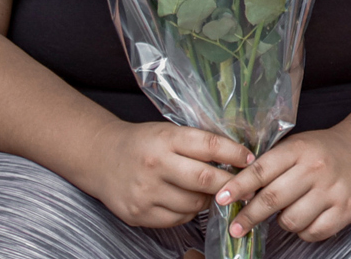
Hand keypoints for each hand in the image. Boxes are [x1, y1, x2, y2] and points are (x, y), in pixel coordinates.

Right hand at [81, 121, 253, 227]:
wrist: (100, 157)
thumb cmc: (142, 143)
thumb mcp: (168, 132)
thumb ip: (198, 144)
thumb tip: (239, 157)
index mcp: (166, 139)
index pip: (210, 145)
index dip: (235, 154)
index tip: (250, 159)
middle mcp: (155, 165)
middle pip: (205, 179)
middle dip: (230, 183)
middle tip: (246, 186)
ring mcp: (145, 192)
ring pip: (194, 203)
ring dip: (210, 199)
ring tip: (214, 192)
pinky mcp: (139, 214)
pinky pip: (178, 218)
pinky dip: (190, 211)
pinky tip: (189, 201)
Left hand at [215, 128, 350, 241]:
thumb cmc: (323, 151)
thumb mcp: (297, 147)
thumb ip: (271, 165)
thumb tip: (235, 191)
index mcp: (300, 149)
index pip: (262, 170)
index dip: (238, 187)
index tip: (220, 200)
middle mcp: (317, 169)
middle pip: (273, 199)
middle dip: (249, 216)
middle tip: (236, 227)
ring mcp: (334, 190)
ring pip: (291, 220)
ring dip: (283, 222)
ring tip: (287, 213)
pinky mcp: (347, 210)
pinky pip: (312, 232)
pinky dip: (304, 231)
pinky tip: (308, 217)